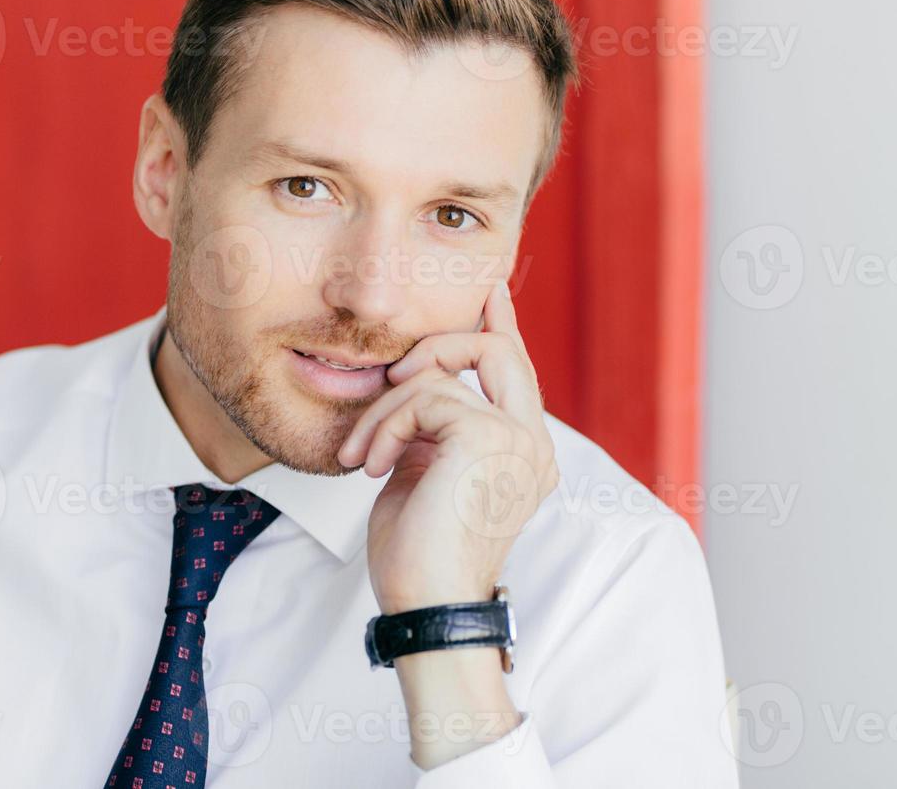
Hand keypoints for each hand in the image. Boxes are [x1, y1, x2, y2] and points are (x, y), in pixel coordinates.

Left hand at [338, 278, 558, 614]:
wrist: (426, 605)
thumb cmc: (419, 555)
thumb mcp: (427, 474)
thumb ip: (437, 427)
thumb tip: (421, 383)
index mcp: (524, 453)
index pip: (517, 373)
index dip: (502, 326)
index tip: (490, 292)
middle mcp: (534, 444)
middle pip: (499, 351)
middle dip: (440, 346)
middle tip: (394, 374)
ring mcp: (519, 439)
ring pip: (445, 373)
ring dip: (387, 409)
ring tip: (362, 454)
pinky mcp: (489, 437)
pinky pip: (425, 396)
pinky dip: (385, 426)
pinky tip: (372, 466)